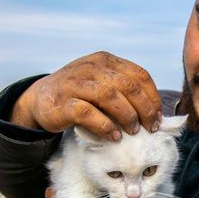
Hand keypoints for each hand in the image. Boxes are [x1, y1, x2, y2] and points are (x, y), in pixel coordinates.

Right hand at [11, 51, 161, 140]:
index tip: (158, 117)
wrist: (40, 99)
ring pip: (110, 96)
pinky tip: (114, 137)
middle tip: (150, 128)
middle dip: (144, 109)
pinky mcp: (63, 103)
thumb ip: (124, 91)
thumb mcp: (101, 84)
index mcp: (105, 60)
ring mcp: (75, 83)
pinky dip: (105, 126)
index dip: (153, 97)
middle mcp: (91, 67)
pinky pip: (88, 113)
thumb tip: (155, 114)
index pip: (139, 75)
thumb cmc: (79, 94)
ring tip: (134, 132)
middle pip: (128, 85)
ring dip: (127, 116)